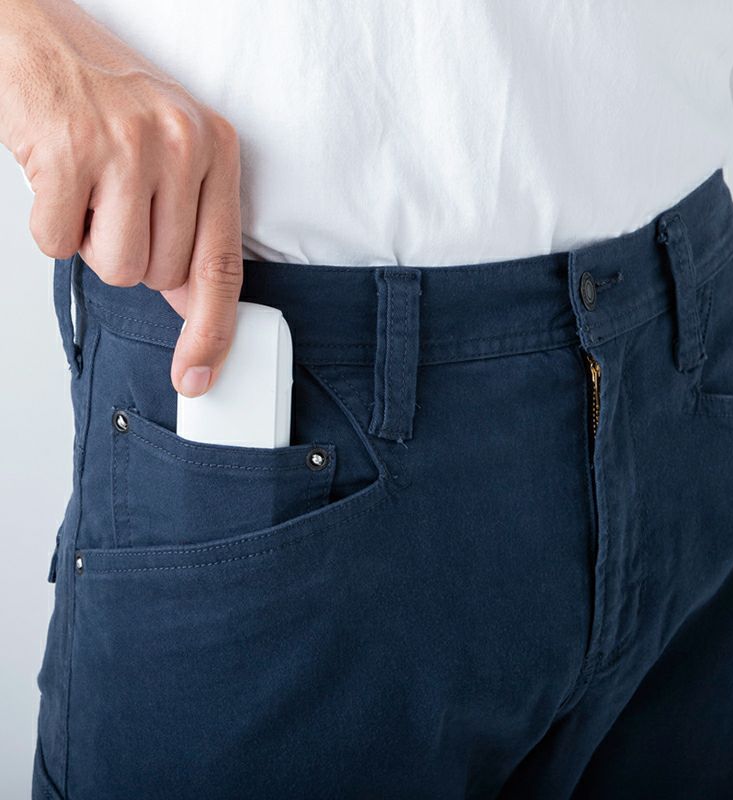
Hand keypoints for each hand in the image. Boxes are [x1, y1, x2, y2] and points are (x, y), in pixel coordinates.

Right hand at [0, 0, 241, 395]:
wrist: (34, 33)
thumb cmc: (105, 99)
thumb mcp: (172, 154)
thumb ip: (190, 228)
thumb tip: (191, 304)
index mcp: (218, 148)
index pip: (224, 265)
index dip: (212, 331)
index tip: (199, 375)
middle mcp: (183, 145)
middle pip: (161, 276)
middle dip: (131, 254)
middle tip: (114, 200)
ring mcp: (127, 147)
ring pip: (117, 269)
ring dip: (93, 242)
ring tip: (88, 188)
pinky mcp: (71, 152)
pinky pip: (59, 245)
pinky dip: (51, 225)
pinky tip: (57, 179)